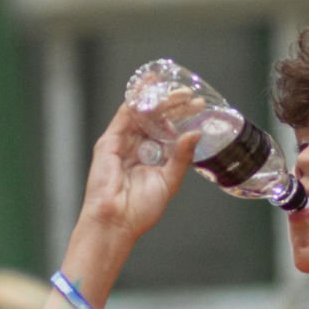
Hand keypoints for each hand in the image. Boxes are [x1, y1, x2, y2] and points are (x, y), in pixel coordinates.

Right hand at [73, 98, 200, 249]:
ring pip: (142, 113)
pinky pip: (124, 115)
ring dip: (159, 99)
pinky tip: (148, 87)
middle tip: (189, 95)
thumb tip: (196, 134)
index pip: (169, 130)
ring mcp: (124, 143)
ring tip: (176, 92)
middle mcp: (139, 147)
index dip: (183, 116)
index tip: (198, 106)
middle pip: (157, 118)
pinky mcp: (110, 141)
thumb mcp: (170, 181)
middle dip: (174, 105)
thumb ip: (182, 157)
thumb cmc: (140, 209)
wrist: (116, 221)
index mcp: (154, 157)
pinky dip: (136, 99)